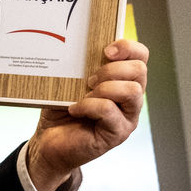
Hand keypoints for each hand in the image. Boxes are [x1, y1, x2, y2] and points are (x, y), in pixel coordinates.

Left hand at [25, 38, 148, 190]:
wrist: (49, 142)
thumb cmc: (61, 109)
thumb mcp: (71, 81)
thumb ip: (82, 66)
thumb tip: (78, 48)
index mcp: (124, 80)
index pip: (140, 56)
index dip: (128, 47)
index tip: (106, 50)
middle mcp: (131, 98)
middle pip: (140, 70)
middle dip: (113, 69)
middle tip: (90, 79)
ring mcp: (127, 117)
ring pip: (132, 92)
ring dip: (105, 88)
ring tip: (85, 93)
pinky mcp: (117, 134)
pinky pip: (109, 111)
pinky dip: (88, 106)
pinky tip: (74, 109)